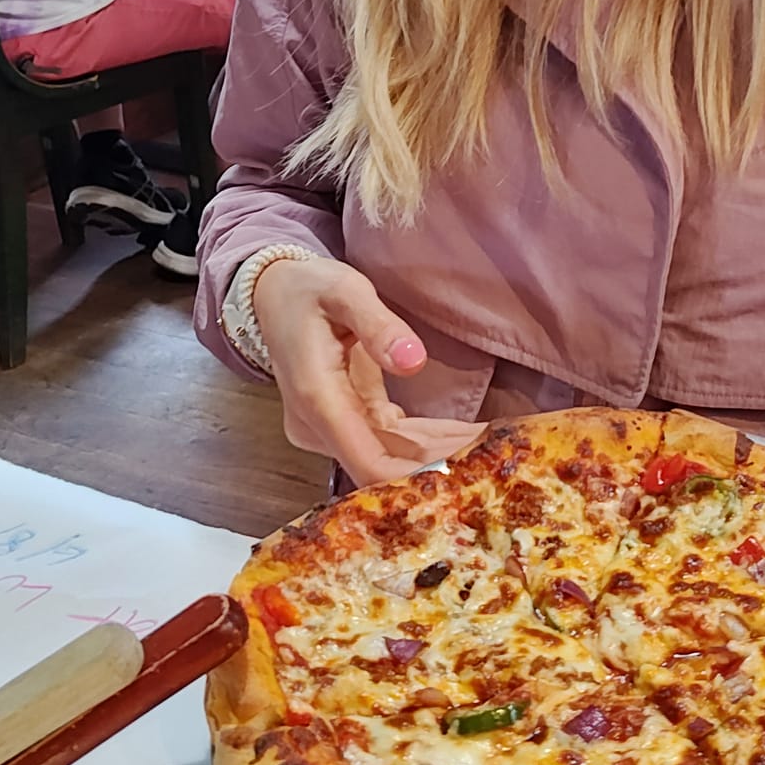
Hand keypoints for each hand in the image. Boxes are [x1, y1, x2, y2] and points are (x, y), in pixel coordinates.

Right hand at [251, 254, 487, 485]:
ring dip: (435, 455)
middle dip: (436, 464)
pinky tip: (462, 439)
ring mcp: (327, 429)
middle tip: (493, 456)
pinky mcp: (341, 424)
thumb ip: (379, 325)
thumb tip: (414, 361)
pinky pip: (385, 442)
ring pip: (387, 457)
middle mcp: (318, 426)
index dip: (414, 476)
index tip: (462, 471)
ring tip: (489, 448)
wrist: (271, 294)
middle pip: (382, 465)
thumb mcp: (345, 291)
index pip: (367, 462)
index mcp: (318, 399)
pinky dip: (422, 443)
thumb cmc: (307, 289)